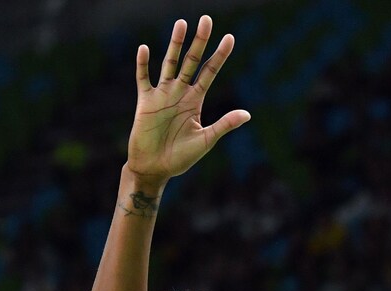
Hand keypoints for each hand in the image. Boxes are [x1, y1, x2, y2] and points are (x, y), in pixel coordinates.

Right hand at [126, 15, 249, 181]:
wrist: (154, 169)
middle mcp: (180, 93)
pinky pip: (143, 79)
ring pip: (170, 64)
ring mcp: (162, 95)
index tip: (230, 38)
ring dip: (175, 44)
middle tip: (206, 20)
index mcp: (196, 101)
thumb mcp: (205, 140)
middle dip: (199, 42)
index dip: (220, 56)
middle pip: (191, 62)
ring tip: (181, 24)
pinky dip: (143, 65)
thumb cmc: (180, 159)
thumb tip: (247, 114)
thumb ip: (224, 125)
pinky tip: (145, 48)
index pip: (210, 72)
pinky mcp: (145, 102)